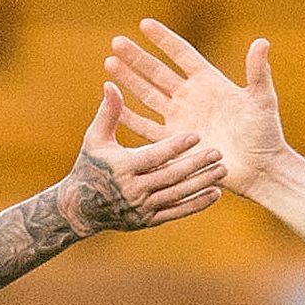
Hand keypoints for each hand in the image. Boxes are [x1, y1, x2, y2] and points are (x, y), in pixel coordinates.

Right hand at [54, 82, 226, 234]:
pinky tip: (216, 193)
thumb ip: (108, 112)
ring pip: (177, 195)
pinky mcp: (149, 220)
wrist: (81, 209)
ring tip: (223, 170)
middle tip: (218, 152)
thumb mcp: (95, 138)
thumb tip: (111, 84)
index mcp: (122, 167)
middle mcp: (133, 190)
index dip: (175, 147)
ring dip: (201, 183)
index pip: (153, 156)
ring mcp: (142, 208)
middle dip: (195, 164)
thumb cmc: (90, 165)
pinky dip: (197, 204)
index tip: (196, 135)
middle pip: (170, 176)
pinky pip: (177, 212)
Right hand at [107, 19, 290, 197]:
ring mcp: (181, 119)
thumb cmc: (265, 134)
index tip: (144, 23)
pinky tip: (115, 106)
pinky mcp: (176, 142)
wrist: (260, 169)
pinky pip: (148, 128)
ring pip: (148, 95)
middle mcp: (191, 97)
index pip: (182, 54)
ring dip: (130, 81)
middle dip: (137, 57)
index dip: (164, 39)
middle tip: (116, 42)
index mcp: (210, 82)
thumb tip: (262, 41)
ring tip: (110, 64)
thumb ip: (258, 72)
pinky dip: (131, 118)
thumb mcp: (262, 100)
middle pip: (158, 72)